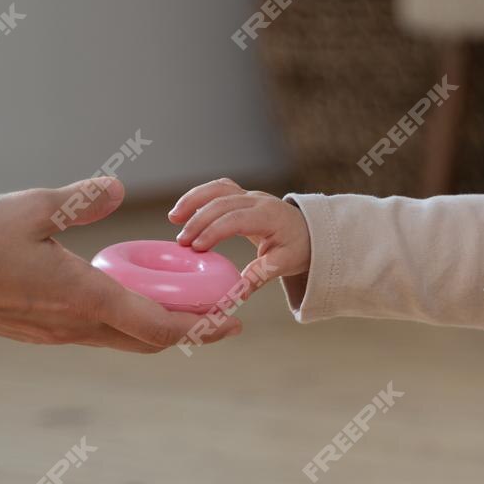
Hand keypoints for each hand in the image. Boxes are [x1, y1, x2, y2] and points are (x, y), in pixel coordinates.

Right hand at [0, 177, 237, 351]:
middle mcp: (77, 325)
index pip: (162, 327)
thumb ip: (81, 199)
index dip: (204, 326)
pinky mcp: (37, 329)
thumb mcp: (32, 207)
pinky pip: (95, 331)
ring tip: (181, 302)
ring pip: (122, 338)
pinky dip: (124, 319)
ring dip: (157, 324)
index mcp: (87, 298)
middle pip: (149, 340)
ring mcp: (55, 332)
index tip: (234, 320)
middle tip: (221, 314)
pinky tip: (124, 294)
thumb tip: (118, 187)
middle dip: (191, 328)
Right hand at [168, 178, 311, 295]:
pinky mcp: (242, 195)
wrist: (310, 233)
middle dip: (198, 220)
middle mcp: (258, 200)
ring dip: (193, 201)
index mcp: (270, 216)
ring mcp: (249, 195)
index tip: (197, 248)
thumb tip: (236, 294)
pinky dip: (198, 197)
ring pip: (217, 189)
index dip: (214, 231)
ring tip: (174, 219)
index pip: (236, 218)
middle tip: (181, 243)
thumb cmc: (298, 248)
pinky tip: (183, 211)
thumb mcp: (284, 264)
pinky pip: (217, 189)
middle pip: (222, 202)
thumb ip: (259, 275)